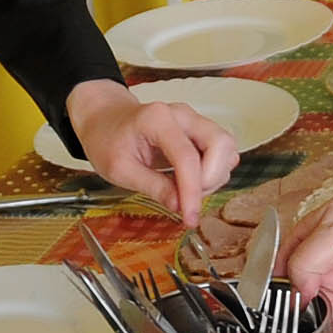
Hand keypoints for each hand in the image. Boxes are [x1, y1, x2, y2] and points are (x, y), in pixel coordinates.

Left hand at [66, 80, 240, 227]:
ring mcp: (194, 120)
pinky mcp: (200, 131)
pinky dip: (213, 172)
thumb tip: (179, 206)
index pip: (187, 157)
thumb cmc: (108, 140)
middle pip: (221, 143)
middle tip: (188, 199)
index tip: (189, 218)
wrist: (106, 120)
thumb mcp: (119, 170)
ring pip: (226, 148)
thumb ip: (153, 187)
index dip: (192, 192)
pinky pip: (222, 152)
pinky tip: (191, 182)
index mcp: (157, 119)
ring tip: (186, 190)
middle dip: (211, 178)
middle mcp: (183, 115)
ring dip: (214, 176)